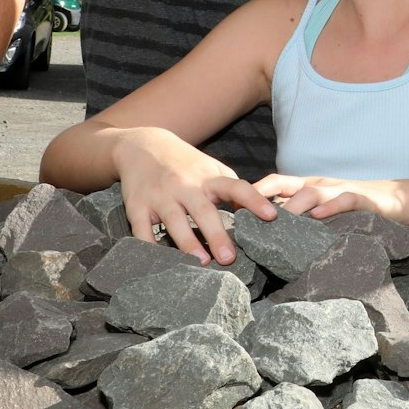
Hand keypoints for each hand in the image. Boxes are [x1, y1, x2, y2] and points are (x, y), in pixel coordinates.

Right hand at [112, 129, 277, 265]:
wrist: (142, 146)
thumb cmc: (185, 164)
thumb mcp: (211, 169)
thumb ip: (232, 189)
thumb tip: (259, 213)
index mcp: (208, 177)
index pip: (236, 187)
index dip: (254, 200)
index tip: (271, 216)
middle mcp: (185, 185)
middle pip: (203, 211)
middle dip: (216, 235)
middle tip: (229, 258)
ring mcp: (160, 196)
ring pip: (174, 222)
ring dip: (188, 243)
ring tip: (202, 263)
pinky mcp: (137, 206)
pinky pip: (142, 230)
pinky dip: (150, 247)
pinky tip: (161, 263)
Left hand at [253, 174, 400, 220]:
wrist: (394, 200)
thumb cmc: (353, 208)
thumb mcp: (323, 209)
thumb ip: (301, 216)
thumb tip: (269, 233)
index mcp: (307, 187)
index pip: (274, 183)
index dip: (253, 192)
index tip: (233, 207)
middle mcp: (319, 185)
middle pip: (286, 184)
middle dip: (263, 196)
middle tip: (245, 215)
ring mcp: (338, 190)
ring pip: (311, 192)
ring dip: (293, 205)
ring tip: (277, 219)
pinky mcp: (360, 200)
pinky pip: (343, 200)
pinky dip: (330, 207)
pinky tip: (319, 216)